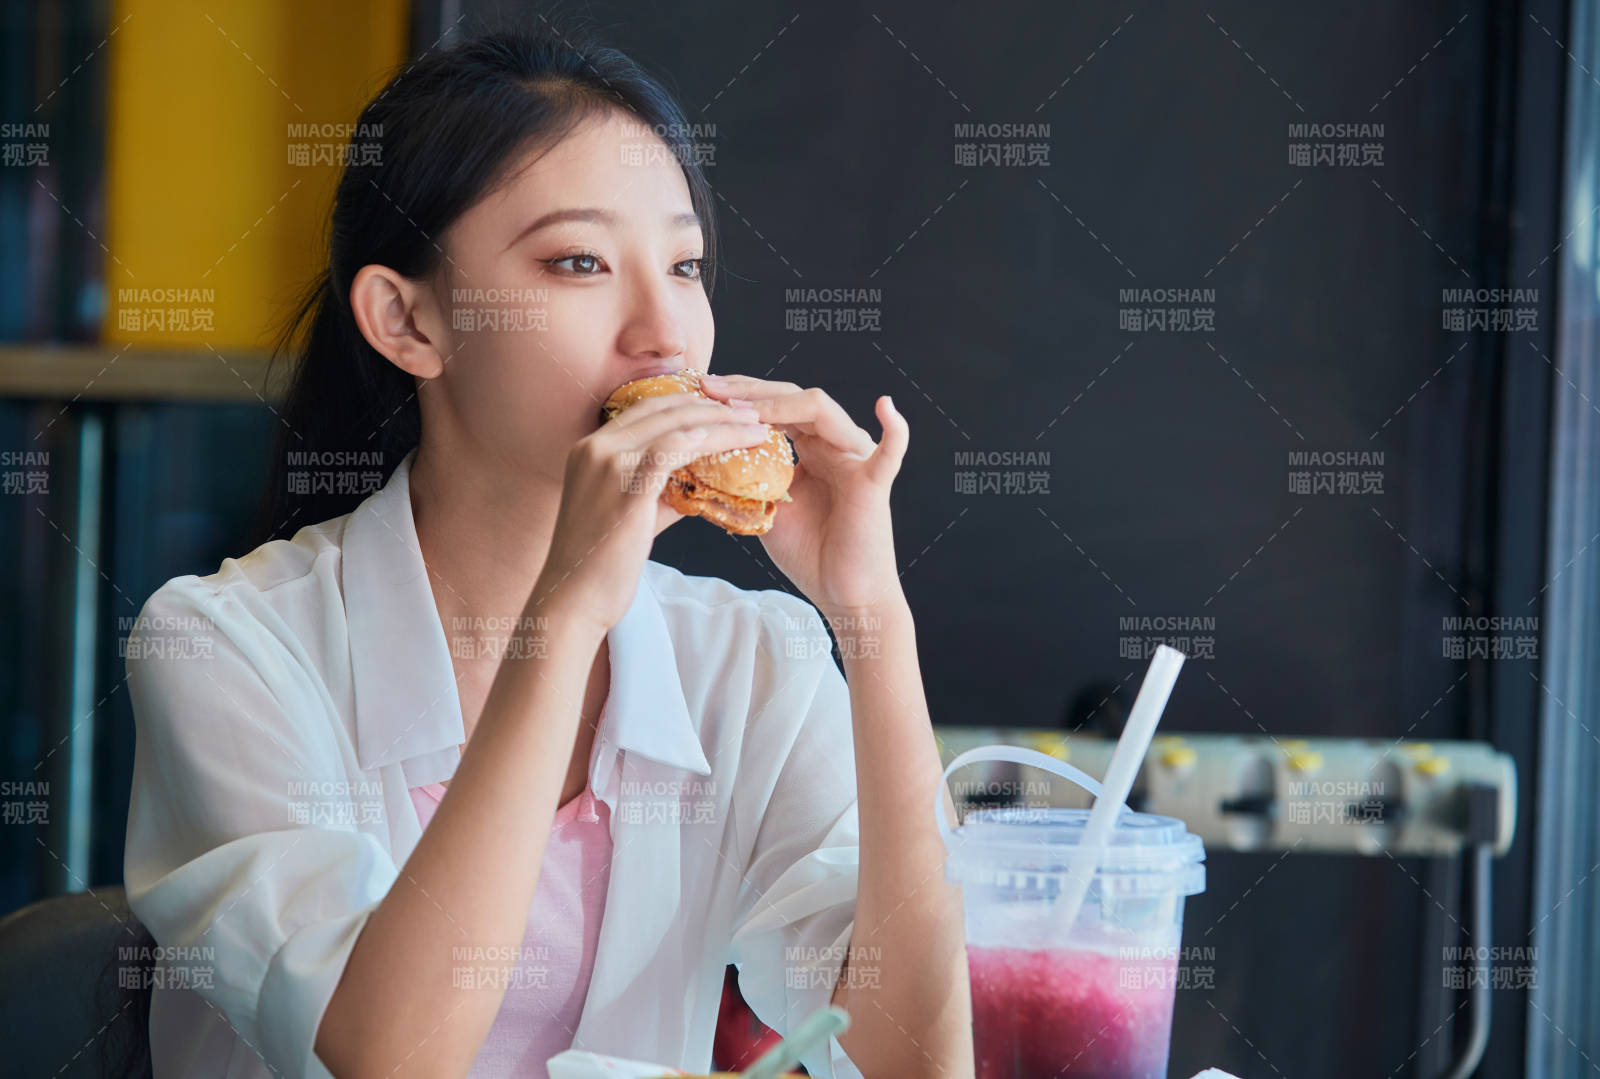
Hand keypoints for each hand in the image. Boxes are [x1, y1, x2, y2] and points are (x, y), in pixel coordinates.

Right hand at [533, 392, 770, 632]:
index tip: (724, 406)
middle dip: (712, 406)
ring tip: (754, 427)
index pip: (646, 408)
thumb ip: (660, 490)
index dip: (688, 402)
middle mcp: (595, 448)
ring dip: (720, 423)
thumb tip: (699, 482)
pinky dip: (702, 442)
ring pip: (674, 426)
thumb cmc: (600, 563)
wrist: (574, 596)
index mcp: (590, 449)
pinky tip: (729, 441)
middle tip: (750, 411)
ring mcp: (608, 465)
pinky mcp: (625, 489)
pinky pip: (670, 452)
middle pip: (662, 409)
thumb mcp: (629, 511)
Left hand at [699, 373, 908, 617]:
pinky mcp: (873, 484)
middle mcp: (834, 445)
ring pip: (821, 410)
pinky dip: (894, 430)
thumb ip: (747, 480)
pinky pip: (890, 453)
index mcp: (810, 449)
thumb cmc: (810, 554)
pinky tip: (886, 407)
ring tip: (741, 408)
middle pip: (793, 397)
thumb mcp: (766, 508)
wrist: (843, 594)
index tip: (701, 392)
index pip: (776, 405)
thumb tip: (705, 459)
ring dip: (778, 403)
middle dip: (749, 390)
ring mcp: (855, 459)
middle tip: (709, 388)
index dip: (740, 396)